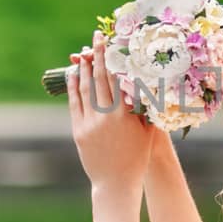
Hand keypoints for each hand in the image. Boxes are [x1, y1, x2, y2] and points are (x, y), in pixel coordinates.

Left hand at [67, 32, 152, 196]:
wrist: (116, 183)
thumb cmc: (138, 157)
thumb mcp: (148, 132)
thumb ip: (147, 108)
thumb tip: (149, 84)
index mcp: (124, 115)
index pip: (115, 78)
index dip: (111, 58)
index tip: (110, 41)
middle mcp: (105, 117)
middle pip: (99, 79)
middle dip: (97, 56)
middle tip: (96, 37)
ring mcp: (89, 124)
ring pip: (84, 89)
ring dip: (84, 69)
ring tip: (84, 53)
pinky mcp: (78, 132)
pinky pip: (74, 104)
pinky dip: (73, 88)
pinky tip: (74, 76)